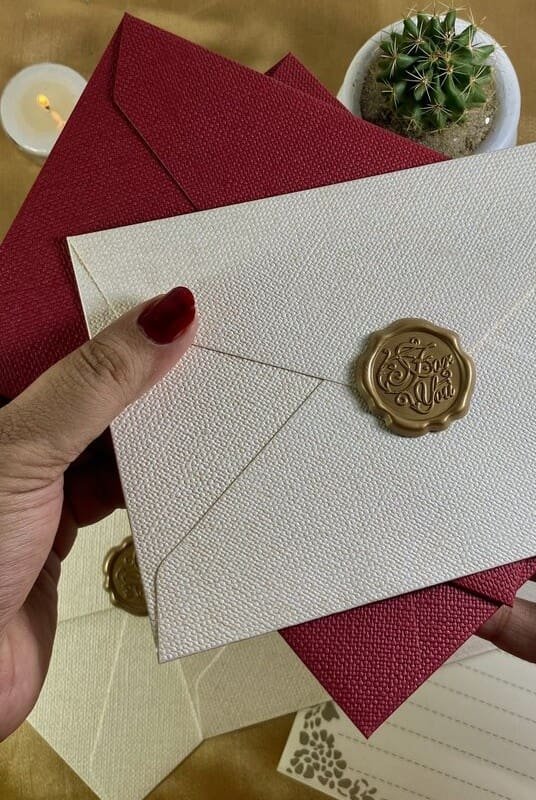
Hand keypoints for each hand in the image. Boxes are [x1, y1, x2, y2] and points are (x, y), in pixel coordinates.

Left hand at [0, 288, 195, 738]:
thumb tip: (171, 311)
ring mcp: (40, 487)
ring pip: (112, 442)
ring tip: (215, 402)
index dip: (118, 317)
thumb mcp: (27, 448)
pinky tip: (186, 472)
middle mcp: (18, 439)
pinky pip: (122, 492)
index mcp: (0, 403)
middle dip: (149, 372)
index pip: (62, 339)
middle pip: (94, 389)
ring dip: (157, 433)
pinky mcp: (66, 533)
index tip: (181, 299)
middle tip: (214, 347)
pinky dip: (155, 483)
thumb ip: (96, 382)